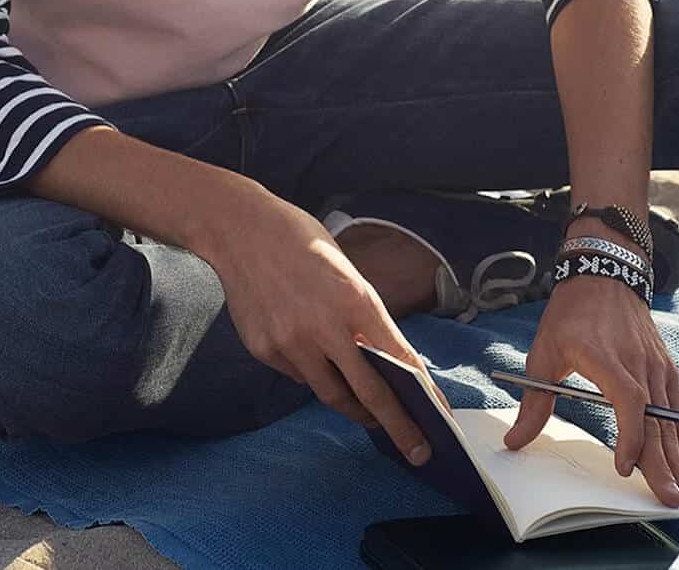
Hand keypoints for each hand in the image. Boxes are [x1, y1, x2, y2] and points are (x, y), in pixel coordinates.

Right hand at [204, 184, 451, 463]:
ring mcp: (291, 342)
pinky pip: (297, 375)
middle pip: (368, 392)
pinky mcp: (265, 350)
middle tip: (416, 450)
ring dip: (355, 409)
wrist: (239, 227)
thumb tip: (380, 357)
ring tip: (370, 415)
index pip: (399, 358)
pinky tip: (315, 361)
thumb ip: (362, 313)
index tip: (439, 417)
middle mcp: (325, 326)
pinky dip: (313, 375)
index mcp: (355, 299)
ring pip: (331, 394)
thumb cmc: (300, 239)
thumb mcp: (346, 269)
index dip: (423, 392)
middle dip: (397, 426)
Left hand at [502, 275, 678, 506]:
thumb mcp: (543, 352)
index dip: (630, 435)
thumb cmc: (570, 314)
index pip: (628, 399)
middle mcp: (637, 362)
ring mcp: (655, 365)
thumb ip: (534, 400)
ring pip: (672, 417)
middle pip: (656, 418)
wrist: (604, 273)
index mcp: (605, 356)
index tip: (624, 466)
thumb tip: (515, 440)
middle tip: (671, 500)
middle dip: (664, 463)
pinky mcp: (665, 368)